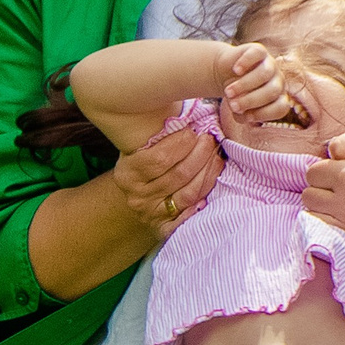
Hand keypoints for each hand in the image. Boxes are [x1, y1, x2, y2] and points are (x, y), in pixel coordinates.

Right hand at [113, 125, 220, 241]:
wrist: (139, 194)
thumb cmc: (146, 162)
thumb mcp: (143, 146)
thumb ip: (160, 134)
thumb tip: (191, 115)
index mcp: (127, 174)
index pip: (159, 158)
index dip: (181, 143)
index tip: (194, 130)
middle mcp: (137, 197)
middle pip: (179, 175)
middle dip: (201, 154)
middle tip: (211, 140)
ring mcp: (152, 215)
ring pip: (190, 193)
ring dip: (209, 172)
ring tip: (216, 155)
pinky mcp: (165, 229)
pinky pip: (190, 215)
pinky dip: (205, 198)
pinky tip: (214, 182)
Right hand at [219, 42, 290, 125]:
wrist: (228, 72)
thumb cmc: (236, 95)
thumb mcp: (238, 109)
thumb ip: (241, 114)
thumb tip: (241, 111)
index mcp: (278, 97)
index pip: (281, 107)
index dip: (264, 114)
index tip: (246, 116)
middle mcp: (278, 80)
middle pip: (273, 91)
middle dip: (251, 100)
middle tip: (233, 105)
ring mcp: (270, 63)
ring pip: (265, 73)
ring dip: (245, 85)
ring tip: (228, 92)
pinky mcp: (259, 50)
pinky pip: (257, 53)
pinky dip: (246, 62)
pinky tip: (235, 70)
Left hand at [303, 128, 344, 238]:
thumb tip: (328, 151)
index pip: (312, 173)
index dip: (324, 173)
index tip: (336, 177)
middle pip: (309, 196)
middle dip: (321, 192)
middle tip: (338, 193)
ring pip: (313, 216)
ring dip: (323, 211)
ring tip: (341, 208)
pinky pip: (325, 236)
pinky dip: (330, 229)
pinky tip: (344, 224)